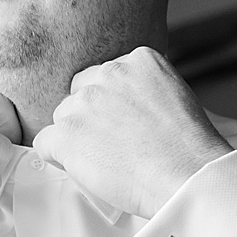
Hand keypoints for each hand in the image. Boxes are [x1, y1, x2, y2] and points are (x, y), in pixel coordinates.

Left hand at [31, 45, 230, 219]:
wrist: (189, 176)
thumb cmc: (191, 150)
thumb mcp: (178, 97)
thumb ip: (146, 90)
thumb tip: (126, 108)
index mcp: (139, 60)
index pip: (107, 75)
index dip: (113, 103)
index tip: (126, 123)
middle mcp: (109, 73)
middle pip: (81, 92)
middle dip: (92, 116)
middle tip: (115, 143)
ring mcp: (85, 102)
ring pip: (64, 117)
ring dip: (78, 137)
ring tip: (108, 160)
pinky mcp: (68, 133)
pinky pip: (45, 142)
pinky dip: (59, 158)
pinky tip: (85, 168)